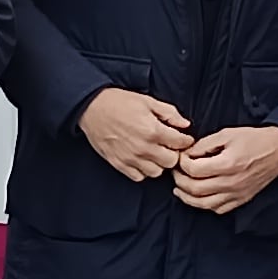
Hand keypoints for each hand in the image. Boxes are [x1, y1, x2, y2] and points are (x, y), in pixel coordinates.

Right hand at [80, 88, 196, 181]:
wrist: (92, 108)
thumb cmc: (119, 102)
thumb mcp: (148, 101)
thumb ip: (169, 113)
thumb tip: (185, 124)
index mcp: (153, 130)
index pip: (180, 143)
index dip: (185, 140)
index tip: (183, 138)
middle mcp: (143, 148)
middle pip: (171, 162)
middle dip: (173, 153)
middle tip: (169, 146)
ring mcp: (131, 158)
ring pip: (156, 172)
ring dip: (159, 164)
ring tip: (155, 153)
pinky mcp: (119, 164)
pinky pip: (139, 177)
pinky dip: (143, 171)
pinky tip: (142, 159)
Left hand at [173, 121, 277, 213]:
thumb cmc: (254, 140)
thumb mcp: (227, 134)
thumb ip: (204, 144)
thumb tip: (187, 154)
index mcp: (227, 164)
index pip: (193, 170)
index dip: (181, 163)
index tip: (180, 157)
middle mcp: (231, 182)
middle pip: (194, 189)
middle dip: (179, 180)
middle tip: (176, 172)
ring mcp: (236, 194)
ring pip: (203, 204)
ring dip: (187, 197)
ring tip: (180, 188)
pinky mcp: (241, 200)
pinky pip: (218, 209)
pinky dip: (204, 205)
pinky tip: (199, 197)